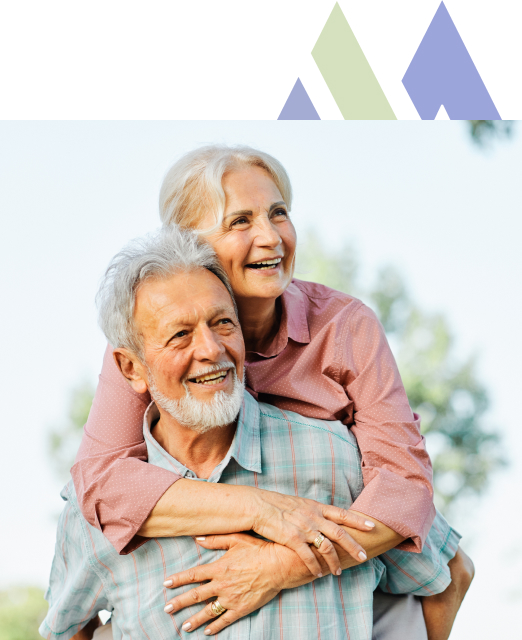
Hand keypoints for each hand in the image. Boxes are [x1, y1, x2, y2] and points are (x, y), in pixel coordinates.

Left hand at [163, 534, 288, 634]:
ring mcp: (231, 598)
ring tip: (184, 626)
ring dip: (194, 619)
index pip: (193, 575)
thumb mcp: (236, 539)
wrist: (279, 565)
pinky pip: (225, 620)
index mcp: (219, 568)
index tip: (166, 583)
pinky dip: (215, 627)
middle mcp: (222, 584)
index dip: (178, 579)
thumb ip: (215, 539)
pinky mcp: (241, 608)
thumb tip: (197, 538)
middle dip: (180, 603)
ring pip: (208, 611)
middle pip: (196, 595)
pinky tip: (207, 632)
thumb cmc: (258, 550)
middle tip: (167, 609)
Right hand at [250, 489, 372, 575]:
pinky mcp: (293, 539)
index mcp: (316, 507)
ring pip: (327, 547)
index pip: (342, 513)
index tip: (372, 525)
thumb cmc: (277, 504)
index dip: (357, 520)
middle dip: (354, 546)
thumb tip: (323, 517)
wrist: (258, 505)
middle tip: (364, 557)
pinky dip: (315, 567)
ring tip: (338, 572)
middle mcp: (313, 516)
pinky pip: (308, 556)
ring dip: (334, 561)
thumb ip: (313, 511)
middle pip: (340, 533)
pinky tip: (319, 574)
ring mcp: (304, 528)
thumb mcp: (299, 503)